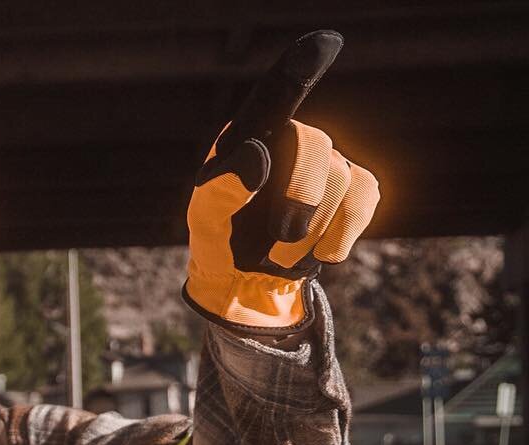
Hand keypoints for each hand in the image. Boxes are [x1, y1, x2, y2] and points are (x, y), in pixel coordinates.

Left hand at [184, 30, 380, 333]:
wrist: (246, 279)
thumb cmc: (218, 237)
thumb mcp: (206, 218)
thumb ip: (222, 187)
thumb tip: (258, 152)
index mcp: (249, 134)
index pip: (276, 95)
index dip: (301, 67)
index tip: (327, 41)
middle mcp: (291, 138)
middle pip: (314, 147)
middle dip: (299, 200)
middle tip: (277, 237)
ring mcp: (326, 160)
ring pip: (339, 181)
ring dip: (310, 229)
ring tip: (282, 248)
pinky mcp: (352, 188)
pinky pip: (364, 198)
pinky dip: (341, 234)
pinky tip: (322, 252)